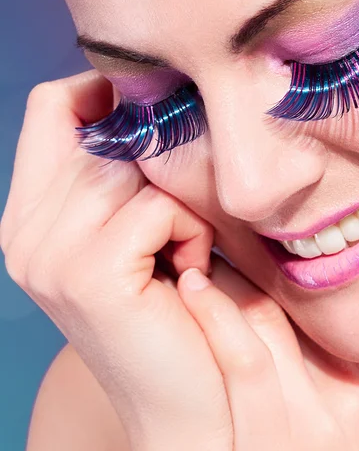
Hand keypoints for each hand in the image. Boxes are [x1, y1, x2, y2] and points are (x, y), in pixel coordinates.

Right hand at [1, 69, 358, 450]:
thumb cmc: (175, 309)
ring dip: (182, 203)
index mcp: (32, 215)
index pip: (52, 106)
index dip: (106, 95)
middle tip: (178, 222)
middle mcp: (27, 231)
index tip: (154, 120)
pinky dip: (191, 233)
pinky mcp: (90, 273)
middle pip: (103, 134)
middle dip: (160, 164)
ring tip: (183, 252)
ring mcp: (50, 252)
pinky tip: (189, 272)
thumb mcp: (137, 232)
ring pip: (137, 168)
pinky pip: (158, 208)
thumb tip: (152, 104)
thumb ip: (126, 174)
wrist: (181, 405)